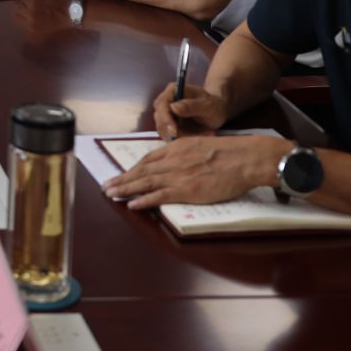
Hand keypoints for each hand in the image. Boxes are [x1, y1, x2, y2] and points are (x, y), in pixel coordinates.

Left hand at [101, 134, 284, 209]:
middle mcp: (173, 160)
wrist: (244, 158)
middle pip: (141, 170)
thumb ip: (187, 153)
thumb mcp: (202, 145)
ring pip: (145, 182)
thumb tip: (180, 162)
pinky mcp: (185, 189)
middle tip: (106, 186)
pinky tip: (131, 205)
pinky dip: (143, 200)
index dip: (134, 168)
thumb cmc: (230, 153)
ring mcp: (178, 175)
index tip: (123, 174)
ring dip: (125, 188)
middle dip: (122, 178)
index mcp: (177, 147)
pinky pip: (158, 195)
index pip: (149, 159)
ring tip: (111, 194)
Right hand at [149, 81, 229, 140]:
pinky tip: (192, 137)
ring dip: (178, 136)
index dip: (165, 118)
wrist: (217, 112)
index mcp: (173, 89)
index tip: (175, 131)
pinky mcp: (167, 123)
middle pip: (159, 117)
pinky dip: (178, 139)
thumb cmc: (215, 106)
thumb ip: (192, 106)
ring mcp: (165, 112)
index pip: (162, 104)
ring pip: (162, 128)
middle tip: (191, 136)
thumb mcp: (208, 106)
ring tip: (197, 135)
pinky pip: (167, 134)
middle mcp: (166, 99)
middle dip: (172, 130)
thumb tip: (173, 107)